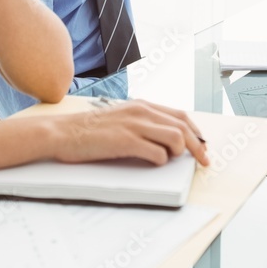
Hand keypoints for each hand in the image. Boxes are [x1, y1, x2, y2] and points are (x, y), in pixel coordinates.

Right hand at [51, 100, 208, 166]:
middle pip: (183, 128)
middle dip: (198, 146)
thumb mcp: (120, 117)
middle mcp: (141, 112)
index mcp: (141, 105)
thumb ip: (141, 122)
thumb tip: (165, 138)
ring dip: (178, 153)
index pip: (180, 116)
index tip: (203, 146)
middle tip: (204, 161)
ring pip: (175, 139)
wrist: (62, 132)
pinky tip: (153, 163)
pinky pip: (157, 153)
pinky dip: (160, 161)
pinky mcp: (126, 141)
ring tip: (170, 160)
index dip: (196, 132)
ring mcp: (134, 126)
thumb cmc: (89, 129)